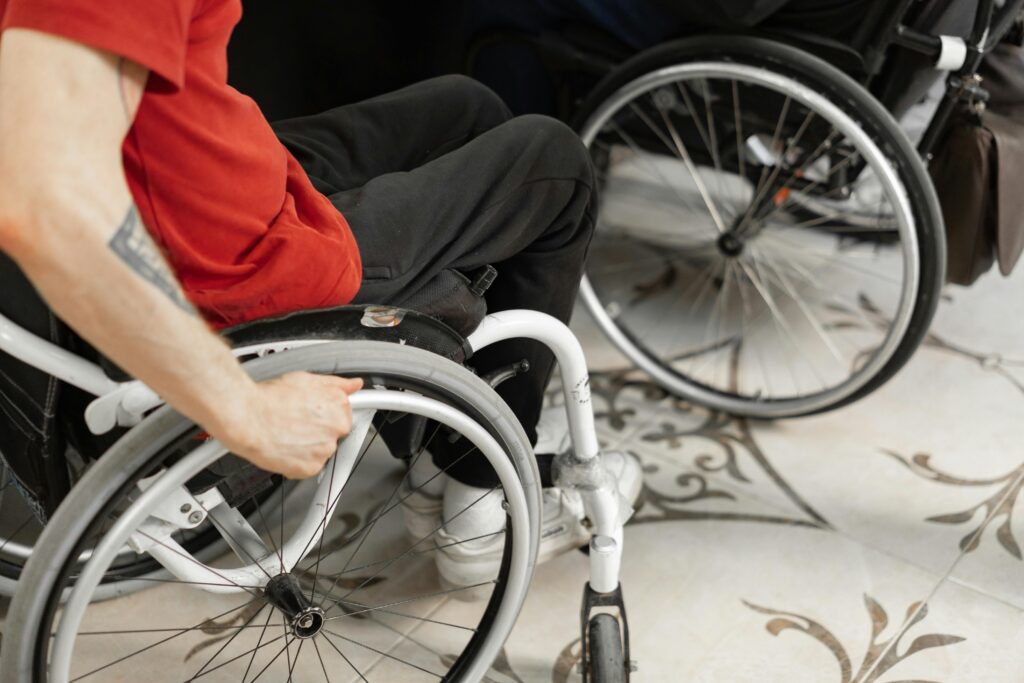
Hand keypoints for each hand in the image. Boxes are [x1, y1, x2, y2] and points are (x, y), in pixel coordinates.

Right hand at [218, 372, 363, 478]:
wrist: (247, 418)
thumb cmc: (271, 398)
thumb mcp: (307, 379)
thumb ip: (336, 384)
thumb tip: (354, 385)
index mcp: (339, 406)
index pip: (343, 415)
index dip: (324, 414)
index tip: (312, 415)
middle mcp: (336, 429)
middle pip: (334, 434)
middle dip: (319, 431)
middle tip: (296, 423)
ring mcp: (324, 450)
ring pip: (321, 451)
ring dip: (308, 446)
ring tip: (287, 434)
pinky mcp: (311, 468)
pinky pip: (309, 466)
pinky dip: (298, 461)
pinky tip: (285, 447)